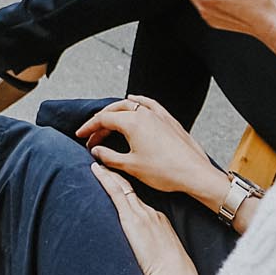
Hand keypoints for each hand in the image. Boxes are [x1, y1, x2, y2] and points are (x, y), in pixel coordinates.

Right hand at [78, 94, 222, 203]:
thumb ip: (109, 156)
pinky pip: (149, 104)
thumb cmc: (165, 172)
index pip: (103, 119)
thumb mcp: (131, 166)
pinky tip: (134, 100)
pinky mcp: (169, 120)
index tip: (81, 135)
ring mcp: (158, 115)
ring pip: (131, 105)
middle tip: (92, 136)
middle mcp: (144, 113)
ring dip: (116, 112)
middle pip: (115, 111)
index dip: (89, 127)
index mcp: (132, 122)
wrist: (195, 174)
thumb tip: (96, 151)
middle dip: (100, 122)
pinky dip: (138, 101)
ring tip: (107, 122)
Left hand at [91, 163, 204, 274]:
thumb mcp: (165, 253)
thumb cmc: (172, 270)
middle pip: (129, 188)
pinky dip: (105, 179)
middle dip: (117, 174)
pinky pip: (115, 193)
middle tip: (105, 161)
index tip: (119, 177)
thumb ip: (154, 246)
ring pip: (122, 186)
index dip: (127, 185)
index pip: (138, 198)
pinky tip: (95, 169)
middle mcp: (150, 211)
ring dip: (109, 172)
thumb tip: (146, 251)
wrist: (174, 273)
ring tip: (97, 161)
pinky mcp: (131, 218)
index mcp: (158, 219)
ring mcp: (141, 213)